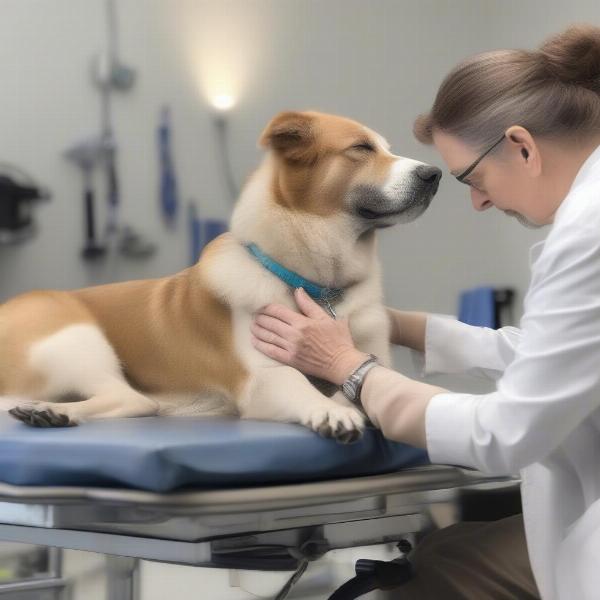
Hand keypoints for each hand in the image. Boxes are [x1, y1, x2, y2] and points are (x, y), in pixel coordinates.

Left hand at [251, 287, 368, 383]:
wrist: (342, 363)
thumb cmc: (338, 339)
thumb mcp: (327, 318)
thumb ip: (309, 305)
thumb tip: (298, 290)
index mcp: (302, 322)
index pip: (278, 311)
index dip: (267, 308)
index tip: (262, 306)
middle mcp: (294, 335)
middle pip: (270, 323)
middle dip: (260, 318)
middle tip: (255, 315)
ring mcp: (291, 348)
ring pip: (268, 337)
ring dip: (258, 330)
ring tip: (253, 326)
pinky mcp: (290, 360)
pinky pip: (271, 351)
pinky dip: (261, 345)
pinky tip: (254, 341)